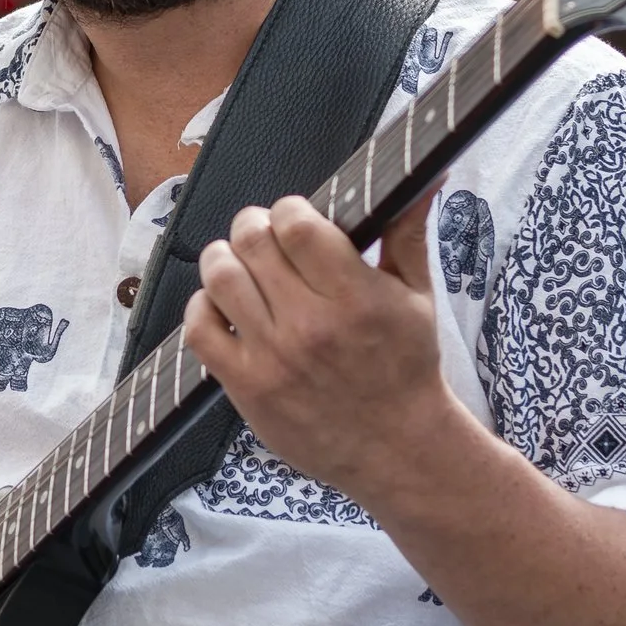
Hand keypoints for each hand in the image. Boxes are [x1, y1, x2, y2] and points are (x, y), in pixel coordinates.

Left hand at [184, 189, 451, 502]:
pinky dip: (203, 307)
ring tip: (240, 266)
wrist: (398, 450)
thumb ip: (408, 231)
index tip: (295, 220)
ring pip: (220, 277)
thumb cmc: (407, 367)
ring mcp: (274, 357)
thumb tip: (427, 175)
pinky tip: (224, 307)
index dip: (288, 210)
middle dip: (253, 227)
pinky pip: (199, 329)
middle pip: (251, 242)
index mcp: (356, 297)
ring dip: (224, 260)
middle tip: (263, 237)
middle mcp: (311, 325)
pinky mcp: (247, 387)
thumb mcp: (417, 297)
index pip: (296, 223)